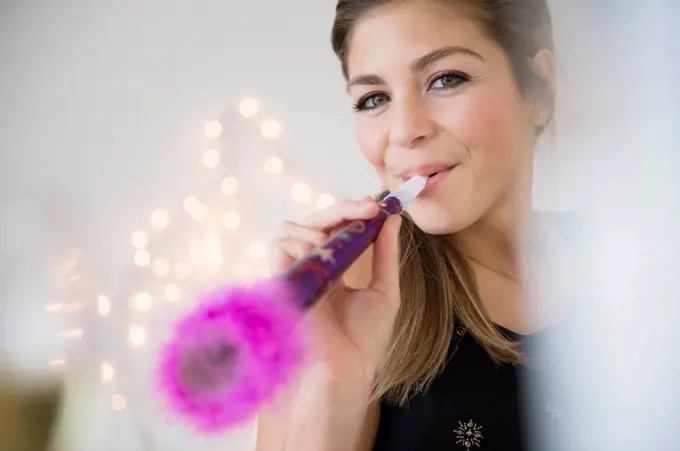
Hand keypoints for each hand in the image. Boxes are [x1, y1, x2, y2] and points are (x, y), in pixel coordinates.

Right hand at [274, 197, 401, 384]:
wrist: (346, 371)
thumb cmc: (364, 341)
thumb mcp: (385, 290)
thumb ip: (385, 254)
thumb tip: (393, 218)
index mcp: (335, 272)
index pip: (337, 231)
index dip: (353, 213)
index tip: (377, 206)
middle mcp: (312, 270)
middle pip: (315, 222)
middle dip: (342, 208)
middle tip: (369, 207)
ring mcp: (296, 274)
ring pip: (293, 227)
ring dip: (322, 222)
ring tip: (345, 235)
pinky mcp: (282, 280)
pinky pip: (280, 242)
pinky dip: (302, 236)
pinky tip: (323, 248)